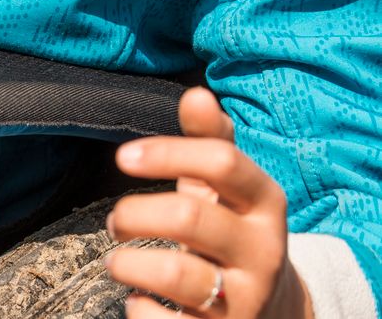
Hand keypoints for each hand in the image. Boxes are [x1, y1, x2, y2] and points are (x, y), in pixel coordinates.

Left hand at [105, 87, 313, 317]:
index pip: (223, 162)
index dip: (167, 153)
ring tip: (116, 261)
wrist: (274, 312)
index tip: (123, 156)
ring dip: (127, 264)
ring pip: (176, 275)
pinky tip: (138, 300)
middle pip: (190, 217)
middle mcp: (261, 251)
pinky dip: (138, 309)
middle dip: (135, 214)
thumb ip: (211, 142)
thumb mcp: (229, 190)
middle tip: (116, 222)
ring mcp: (243, 299)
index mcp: (265, 204)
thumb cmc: (232, 233)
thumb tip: (195, 93)